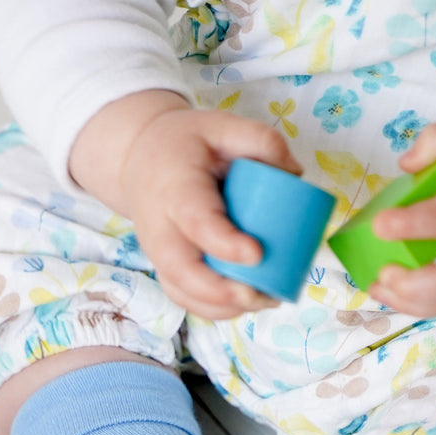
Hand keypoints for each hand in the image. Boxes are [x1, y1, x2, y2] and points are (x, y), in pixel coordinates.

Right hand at [70, 92, 302, 319]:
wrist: (139, 160)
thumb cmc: (186, 143)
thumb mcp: (220, 124)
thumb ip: (259, 140)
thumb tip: (296, 174)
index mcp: (175, 188)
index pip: (195, 221)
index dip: (223, 242)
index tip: (257, 253)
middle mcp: (160, 227)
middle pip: (182, 270)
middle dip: (221, 292)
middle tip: (262, 296)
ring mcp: (159, 253)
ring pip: (183, 291)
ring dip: (222, 307)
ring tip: (265, 302)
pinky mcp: (166, 267)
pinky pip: (185, 296)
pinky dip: (214, 309)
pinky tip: (248, 305)